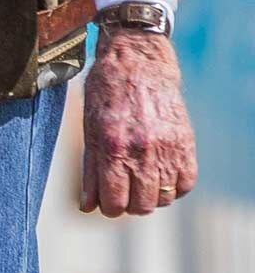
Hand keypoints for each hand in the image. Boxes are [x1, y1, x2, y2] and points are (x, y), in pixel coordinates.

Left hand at [79, 30, 196, 216]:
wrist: (137, 65)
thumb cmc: (106, 95)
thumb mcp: (90, 130)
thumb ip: (90, 170)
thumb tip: (87, 205)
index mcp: (113, 148)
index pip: (114, 201)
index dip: (109, 208)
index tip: (108, 203)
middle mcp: (142, 152)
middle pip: (141, 206)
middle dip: (129, 205)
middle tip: (124, 193)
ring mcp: (167, 149)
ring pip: (163, 198)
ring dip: (151, 197)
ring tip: (141, 183)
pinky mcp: (185, 144)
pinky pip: (186, 183)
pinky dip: (174, 187)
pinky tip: (161, 176)